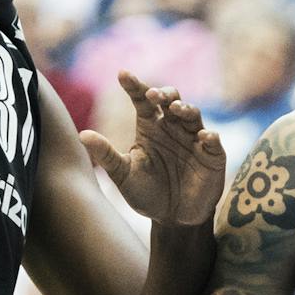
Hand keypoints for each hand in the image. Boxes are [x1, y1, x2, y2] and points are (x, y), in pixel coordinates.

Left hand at [81, 71, 224, 225]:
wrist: (172, 220)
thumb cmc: (147, 194)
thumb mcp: (123, 175)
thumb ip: (106, 155)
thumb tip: (82, 135)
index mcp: (150, 128)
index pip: (141, 101)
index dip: (133, 86)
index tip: (122, 74)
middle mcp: (172, 128)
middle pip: (171, 99)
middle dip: (164, 93)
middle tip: (153, 95)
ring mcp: (194, 140)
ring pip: (192, 114)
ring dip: (185, 108)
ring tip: (175, 109)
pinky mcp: (212, 156)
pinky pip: (213, 142)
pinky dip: (210, 137)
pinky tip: (204, 137)